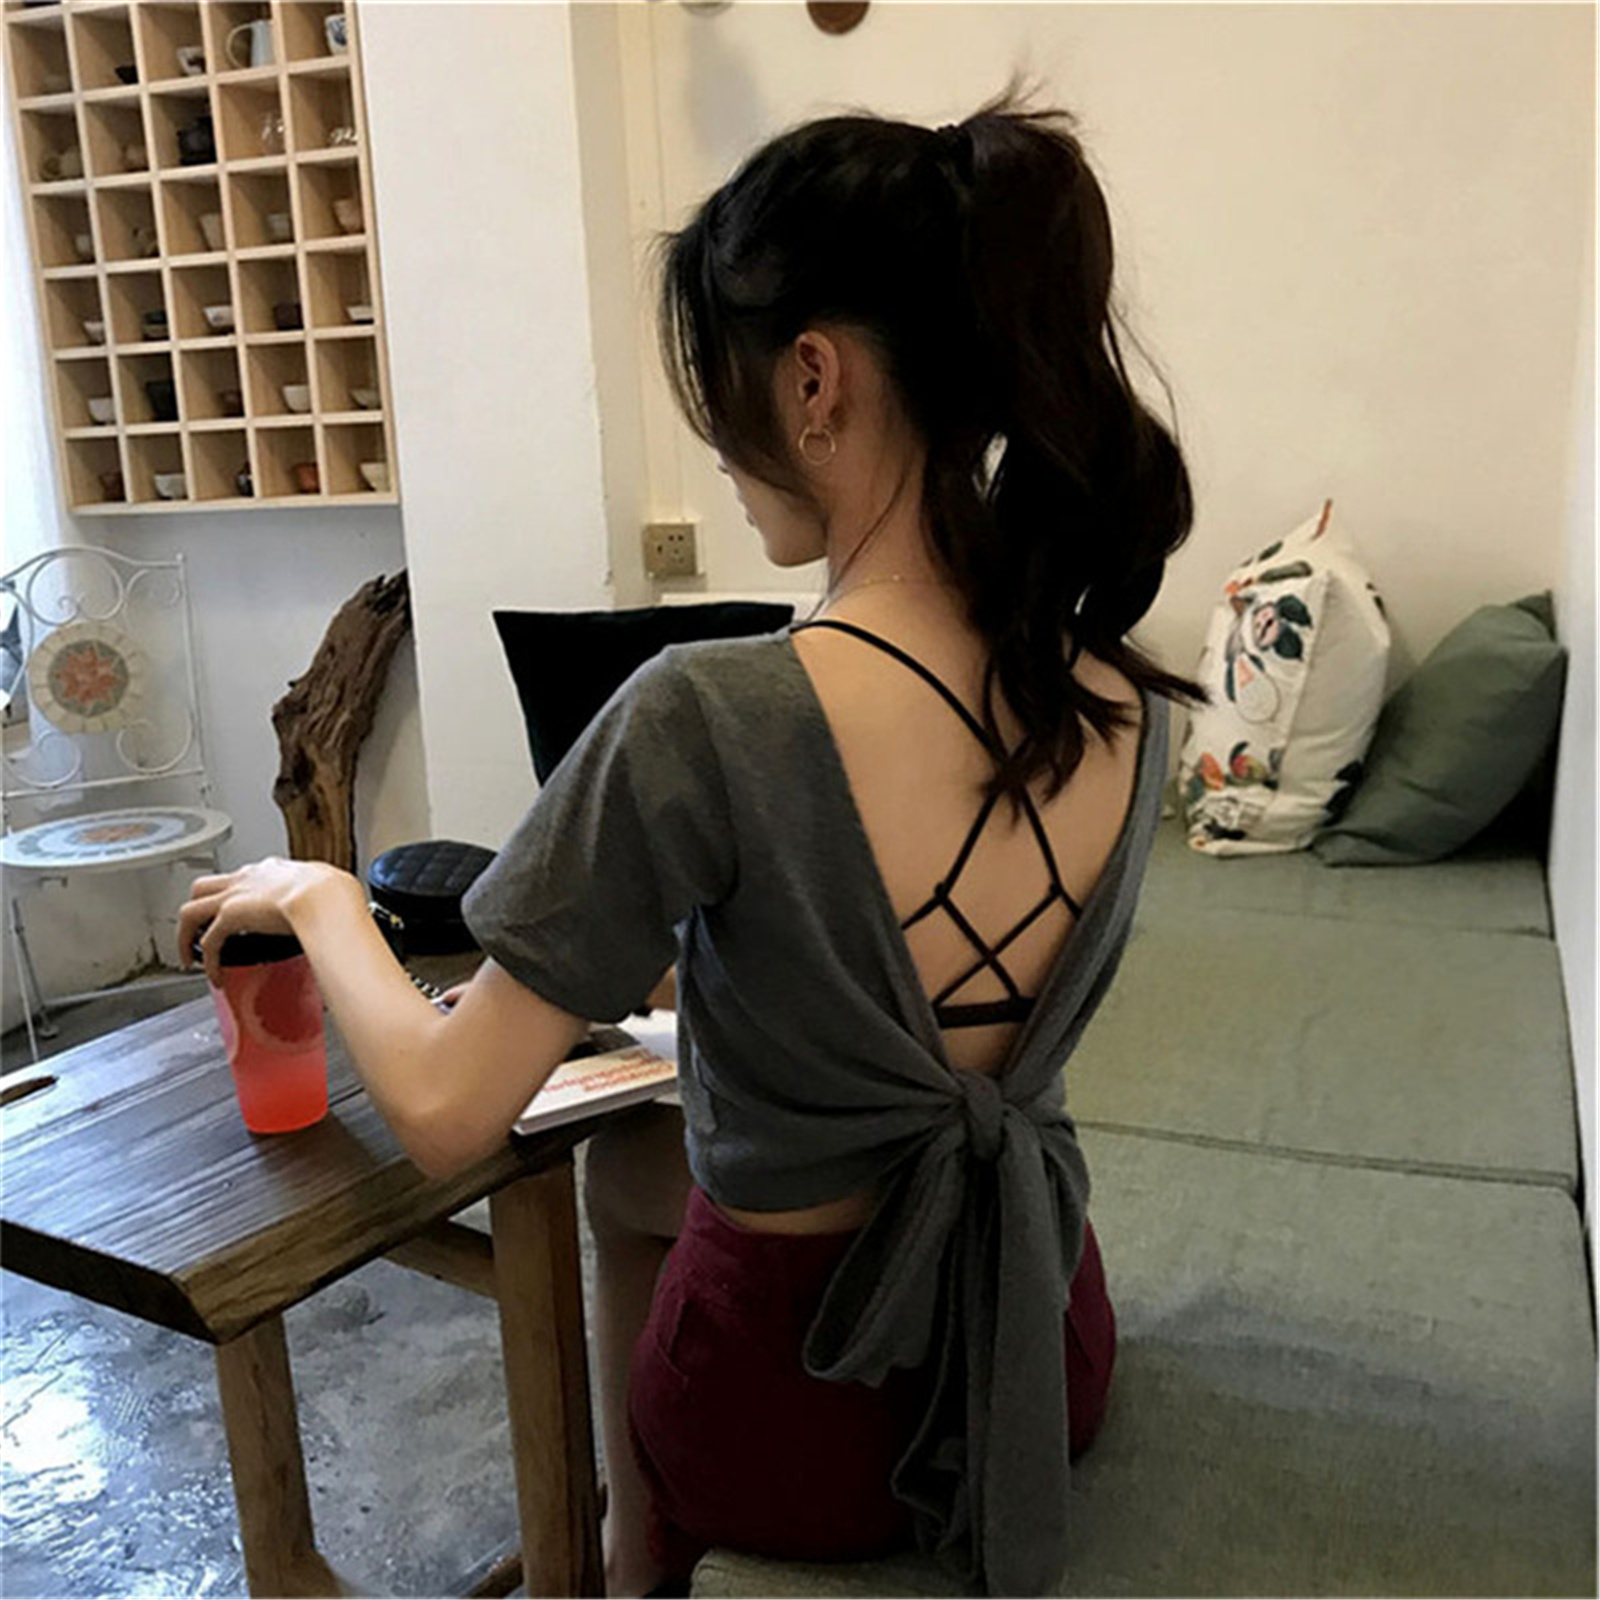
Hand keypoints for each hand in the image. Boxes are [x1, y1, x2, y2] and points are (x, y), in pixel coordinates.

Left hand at [178, 856, 357, 983]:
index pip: (245, 879)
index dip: (240, 897)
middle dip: (199, 909)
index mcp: (274, 871)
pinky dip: (207, 960)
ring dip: (186, 934)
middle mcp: (248, 878)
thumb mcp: (331, 892)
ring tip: (191, 955)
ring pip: (190, 910)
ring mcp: (235, 895)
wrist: (326, 898)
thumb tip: (340, 922)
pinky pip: (207, 941)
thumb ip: (325, 905)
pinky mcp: (229, 915)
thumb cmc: (334, 895)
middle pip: (204, 887)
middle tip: (202, 932)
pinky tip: (213, 974)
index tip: (243, 915)